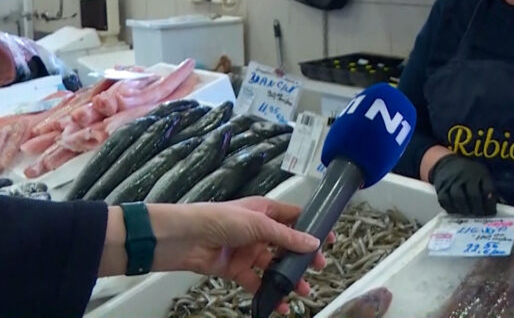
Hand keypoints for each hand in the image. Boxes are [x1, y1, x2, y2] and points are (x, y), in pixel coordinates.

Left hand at [104, 197, 328, 315]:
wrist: (183, 238)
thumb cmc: (220, 220)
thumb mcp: (258, 224)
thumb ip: (286, 237)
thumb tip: (313, 243)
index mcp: (265, 211)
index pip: (295, 218)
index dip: (312, 227)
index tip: (329, 240)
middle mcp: (258, 229)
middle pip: (286, 244)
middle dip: (302, 257)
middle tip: (318, 268)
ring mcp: (247, 250)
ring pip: (273, 266)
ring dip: (288, 277)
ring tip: (303, 291)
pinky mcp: (235, 269)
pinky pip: (256, 282)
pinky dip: (268, 293)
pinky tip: (280, 304)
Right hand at [429, 154, 497, 215]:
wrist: (447, 164)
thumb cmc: (469, 174)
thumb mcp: (481, 175)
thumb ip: (487, 189)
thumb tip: (492, 209)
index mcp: (480, 173)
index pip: (488, 189)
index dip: (490, 204)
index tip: (491, 213)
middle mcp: (466, 176)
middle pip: (473, 195)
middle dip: (478, 209)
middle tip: (479, 216)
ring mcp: (452, 181)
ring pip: (458, 198)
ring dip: (465, 210)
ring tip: (468, 214)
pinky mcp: (440, 188)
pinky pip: (445, 200)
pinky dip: (451, 209)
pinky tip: (456, 211)